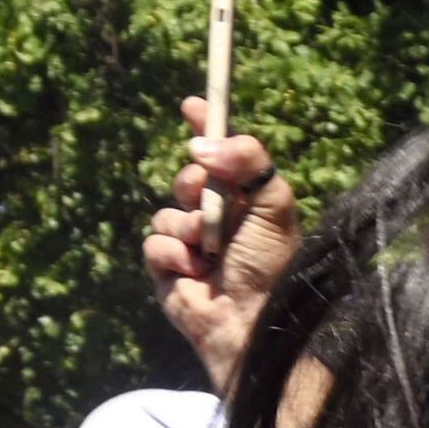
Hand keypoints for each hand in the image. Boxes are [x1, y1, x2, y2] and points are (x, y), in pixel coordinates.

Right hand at [147, 99, 302, 394]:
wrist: (250, 321)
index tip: (193, 106)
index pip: (222, 155)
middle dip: (194, 183)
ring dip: (187, 228)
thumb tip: (200, 143)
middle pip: (188, 176)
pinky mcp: (168, 269)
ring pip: (167, 211)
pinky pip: (154, 243)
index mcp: (247, 202)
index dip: (206, 127)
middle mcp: (218, 219)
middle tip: (206, 198)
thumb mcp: (274, 204)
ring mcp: (190, 244)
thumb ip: (249, 160)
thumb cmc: (270, 266)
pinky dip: (173, 256)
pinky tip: (195, 275)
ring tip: (210, 254)